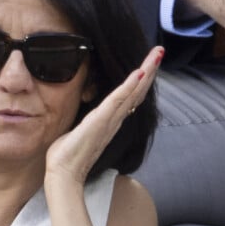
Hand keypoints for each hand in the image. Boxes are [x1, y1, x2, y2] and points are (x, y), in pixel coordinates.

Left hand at [45, 46, 163, 183]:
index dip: (143, 77)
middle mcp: (116, 118)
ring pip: (133, 91)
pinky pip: (118, 100)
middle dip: (151, 69)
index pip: (132, 94)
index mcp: (113, 119)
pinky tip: (139, 72)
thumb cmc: (70, 155)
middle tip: (160, 50)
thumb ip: (91, 118)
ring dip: (146, 71)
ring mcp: (110, 119)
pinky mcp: (101, 120)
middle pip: (139, 90)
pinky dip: (130, 86)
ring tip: (156, 55)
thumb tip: (89, 109)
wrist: (64, 174)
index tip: (151, 60)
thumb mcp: (82, 129)